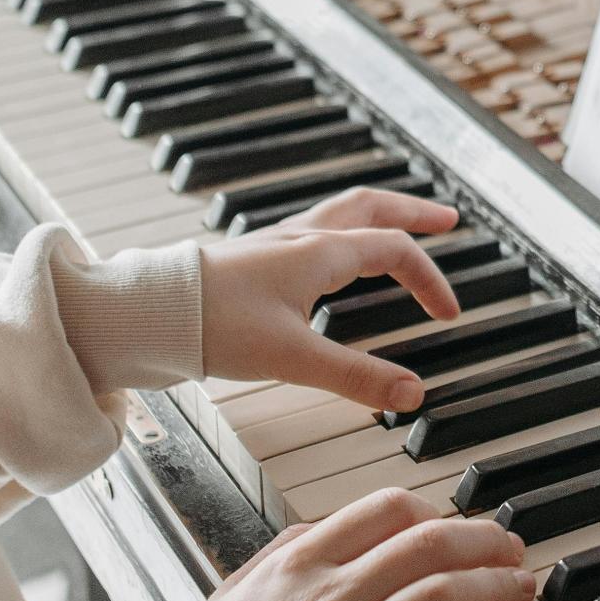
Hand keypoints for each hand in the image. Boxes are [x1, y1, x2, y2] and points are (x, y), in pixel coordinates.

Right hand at [186, 488, 531, 600]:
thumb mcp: (234, 592)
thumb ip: (283, 552)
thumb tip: (326, 525)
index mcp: (300, 563)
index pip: (386, 510)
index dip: (435, 511)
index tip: (454, 522)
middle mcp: (330, 596)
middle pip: (428, 545)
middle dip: (482, 540)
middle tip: (509, 548)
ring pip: (440, 597)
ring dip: (491, 587)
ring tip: (517, 589)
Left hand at [200, 188, 464, 411]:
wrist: (150, 313)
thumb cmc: (213, 325)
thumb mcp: (293, 358)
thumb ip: (356, 377)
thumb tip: (412, 394)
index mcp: (319, 252)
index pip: (395, 250)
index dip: (431, 280)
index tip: (449, 314)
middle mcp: (301, 237)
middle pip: (372, 206)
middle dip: (413, 212)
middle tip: (446, 219)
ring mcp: (276, 242)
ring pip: (341, 213)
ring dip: (379, 214)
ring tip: (399, 225)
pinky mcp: (255, 258)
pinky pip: (313, 229)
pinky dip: (343, 232)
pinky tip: (334, 255)